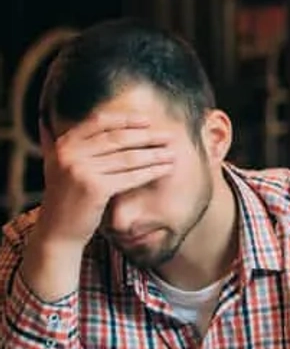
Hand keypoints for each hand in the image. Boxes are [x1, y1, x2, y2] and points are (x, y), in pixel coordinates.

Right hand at [36, 114, 174, 249]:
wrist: (57, 231)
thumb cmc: (66, 197)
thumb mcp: (60, 165)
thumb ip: (69, 143)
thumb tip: (73, 117)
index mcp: (63, 144)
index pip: (99, 122)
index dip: (126, 119)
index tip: (148, 120)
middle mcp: (70, 153)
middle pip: (117, 139)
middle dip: (146, 136)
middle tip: (169, 136)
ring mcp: (81, 170)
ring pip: (128, 158)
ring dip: (154, 154)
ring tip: (172, 153)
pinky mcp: (95, 188)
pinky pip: (131, 176)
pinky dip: (151, 172)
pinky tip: (166, 169)